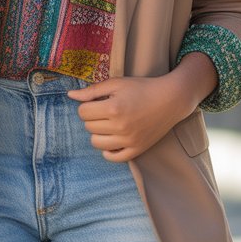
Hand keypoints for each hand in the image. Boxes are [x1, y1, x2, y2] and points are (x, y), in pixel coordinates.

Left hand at [66, 74, 190, 162]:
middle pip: (89, 127)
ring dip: (98, 133)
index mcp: (113, 108)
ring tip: (108, 123)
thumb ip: (92, 90)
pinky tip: (111, 139)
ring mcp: (129, 140)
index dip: (87, 105)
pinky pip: (114, 157)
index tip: (97, 101)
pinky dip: (108, 151)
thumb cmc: (142, 88)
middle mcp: (120, 127)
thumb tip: (70, 95)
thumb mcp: (116, 83)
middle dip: (93, 117)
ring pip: (97, 143)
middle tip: (105, 110)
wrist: (170, 99)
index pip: (83, 112)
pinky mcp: (137, 149)